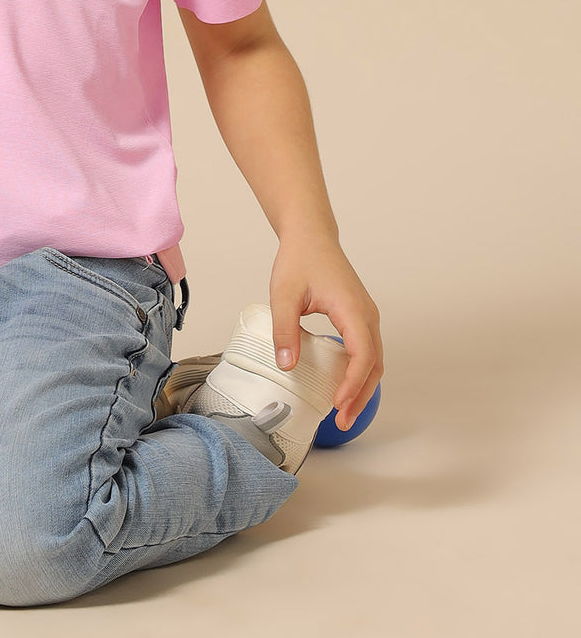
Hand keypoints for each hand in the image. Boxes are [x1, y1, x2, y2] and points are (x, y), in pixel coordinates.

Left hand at [269, 231, 382, 430]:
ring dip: (362, 387)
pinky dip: (360, 373)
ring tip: (344, 412)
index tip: (337, 404)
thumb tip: (287, 365)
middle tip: (343, 421)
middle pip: (375, 364)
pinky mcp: (360, 317)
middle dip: (361, 395)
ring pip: (374, 360)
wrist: (311, 236)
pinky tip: (343, 386)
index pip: (363, 355)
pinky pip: (367, 351)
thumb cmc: (299, 259)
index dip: (353, 384)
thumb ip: (284, 329)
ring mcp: (366, 316)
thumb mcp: (283, 294)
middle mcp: (367, 315)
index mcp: (352, 308)